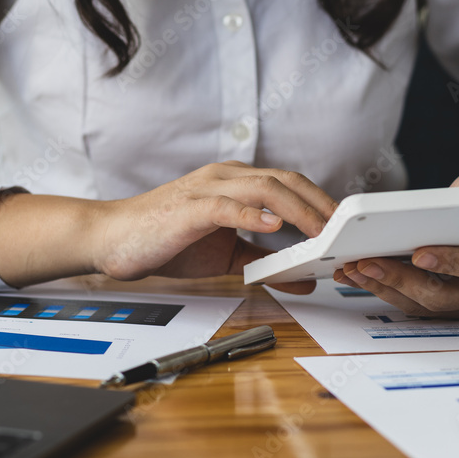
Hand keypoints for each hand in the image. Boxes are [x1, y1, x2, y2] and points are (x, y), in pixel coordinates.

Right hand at [94, 162, 336, 292]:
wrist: (112, 238)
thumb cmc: (164, 240)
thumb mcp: (224, 256)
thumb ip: (262, 263)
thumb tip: (302, 280)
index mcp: (234, 184)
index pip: (288, 183)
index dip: (320, 201)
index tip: (345, 224)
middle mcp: (224, 178)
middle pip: (285, 180)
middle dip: (320, 203)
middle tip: (346, 228)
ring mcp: (206, 189)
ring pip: (263, 187)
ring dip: (297, 207)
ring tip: (321, 228)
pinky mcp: (189, 207)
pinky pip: (226, 204)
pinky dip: (253, 213)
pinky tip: (274, 225)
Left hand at [333, 169, 458, 317]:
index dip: (450, 262)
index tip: (419, 254)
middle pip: (441, 295)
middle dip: (400, 279)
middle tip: (368, 262)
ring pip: (417, 304)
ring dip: (381, 286)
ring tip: (351, 267)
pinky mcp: (435, 305)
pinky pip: (404, 302)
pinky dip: (377, 287)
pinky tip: (352, 273)